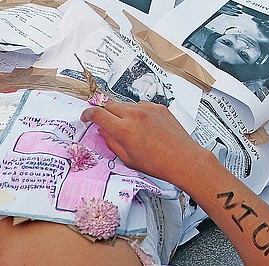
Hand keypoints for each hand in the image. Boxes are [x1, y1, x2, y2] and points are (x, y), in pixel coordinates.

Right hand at [82, 101, 198, 181]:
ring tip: (129, 128)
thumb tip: (103, 130)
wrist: (183, 159)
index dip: (88, 114)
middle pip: (110, 105)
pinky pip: (142, 106)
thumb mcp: (127, 158)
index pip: (98, 114)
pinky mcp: (159, 107)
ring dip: (122, 113)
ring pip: (126, 105)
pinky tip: (143, 126)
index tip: (86, 117)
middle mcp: (135, 115)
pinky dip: (137, 113)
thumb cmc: (157, 163)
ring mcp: (148, 109)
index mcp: (124, 129)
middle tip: (104, 122)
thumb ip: (111, 142)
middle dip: (104, 113)